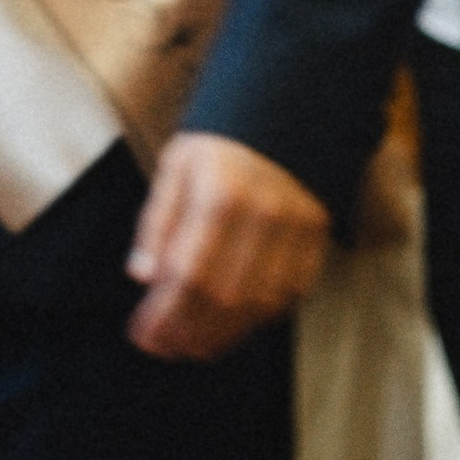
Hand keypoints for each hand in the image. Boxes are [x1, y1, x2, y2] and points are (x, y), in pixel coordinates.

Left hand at [125, 130, 328, 358]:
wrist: (283, 110)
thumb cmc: (218, 144)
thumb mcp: (175, 167)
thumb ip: (158, 221)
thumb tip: (142, 277)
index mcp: (219, 194)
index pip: (188, 273)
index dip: (164, 313)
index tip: (142, 335)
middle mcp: (263, 216)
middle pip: (224, 296)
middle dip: (189, 332)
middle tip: (164, 348)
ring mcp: (297, 229)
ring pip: (260, 304)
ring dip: (223, 334)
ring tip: (192, 347)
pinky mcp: (317, 237)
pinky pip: (290, 294)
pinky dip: (259, 318)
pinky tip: (232, 326)